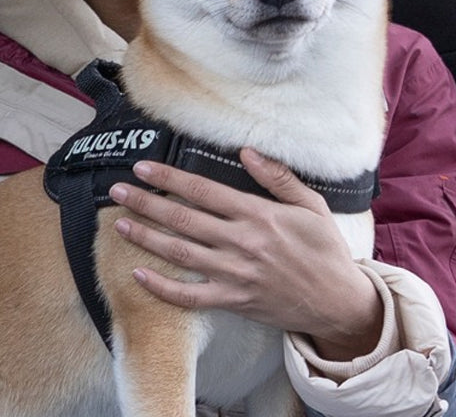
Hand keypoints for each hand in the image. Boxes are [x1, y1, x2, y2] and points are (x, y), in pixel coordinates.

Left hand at [108, 148, 382, 359]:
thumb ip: (278, 178)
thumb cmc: (325, 251)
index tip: (142, 168)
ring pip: (180, 253)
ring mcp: (235, 274)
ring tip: (120, 224)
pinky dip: (163, 287)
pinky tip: (140, 274)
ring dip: (147, 238)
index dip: (169, 177)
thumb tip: (247, 152)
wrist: (339, 303)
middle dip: (145, 203)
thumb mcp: (312, 206)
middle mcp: (242, 243)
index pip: (203, 191)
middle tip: (117, 191)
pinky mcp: (234, 301)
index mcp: (259, 215)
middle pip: (183, 218)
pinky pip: (191, 296)